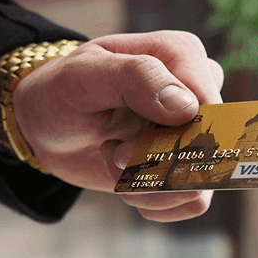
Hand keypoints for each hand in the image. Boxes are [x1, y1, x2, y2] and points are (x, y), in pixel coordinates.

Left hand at [13, 31, 223, 221]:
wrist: (49, 126)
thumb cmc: (63, 91)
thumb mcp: (83, 76)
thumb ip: (135, 78)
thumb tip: (186, 107)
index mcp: (181, 55)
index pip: (209, 108)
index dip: (172, 139)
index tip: (122, 146)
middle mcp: (198, 92)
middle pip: (207, 149)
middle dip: (153, 164)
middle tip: (113, 153)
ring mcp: (195, 132)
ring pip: (201, 182)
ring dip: (150, 186)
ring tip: (115, 164)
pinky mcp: (186, 166)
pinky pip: (194, 202)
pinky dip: (155, 202)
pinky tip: (127, 183)